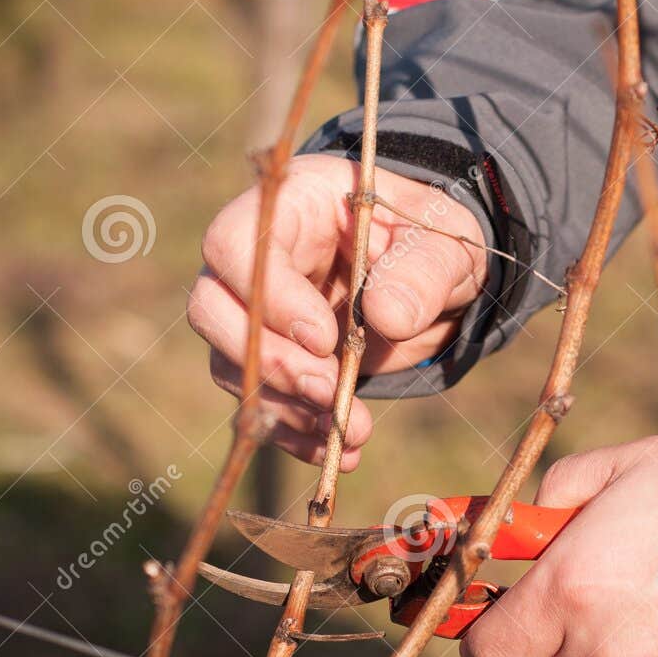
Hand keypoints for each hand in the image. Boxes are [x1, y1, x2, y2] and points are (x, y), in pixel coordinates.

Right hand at [188, 155, 488, 465]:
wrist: (433, 274)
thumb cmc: (430, 239)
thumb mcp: (444, 243)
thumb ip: (422, 271)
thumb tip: (387, 317)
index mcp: (290, 204)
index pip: (238, 244)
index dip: (270, 296)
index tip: (323, 338)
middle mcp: (256, 258)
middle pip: (213, 309)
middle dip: (268, 362)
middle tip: (328, 393)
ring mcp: (255, 312)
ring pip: (232, 365)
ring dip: (286, 409)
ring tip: (351, 433)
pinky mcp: (270, 361)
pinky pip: (262, 403)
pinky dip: (297, 434)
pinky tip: (343, 453)